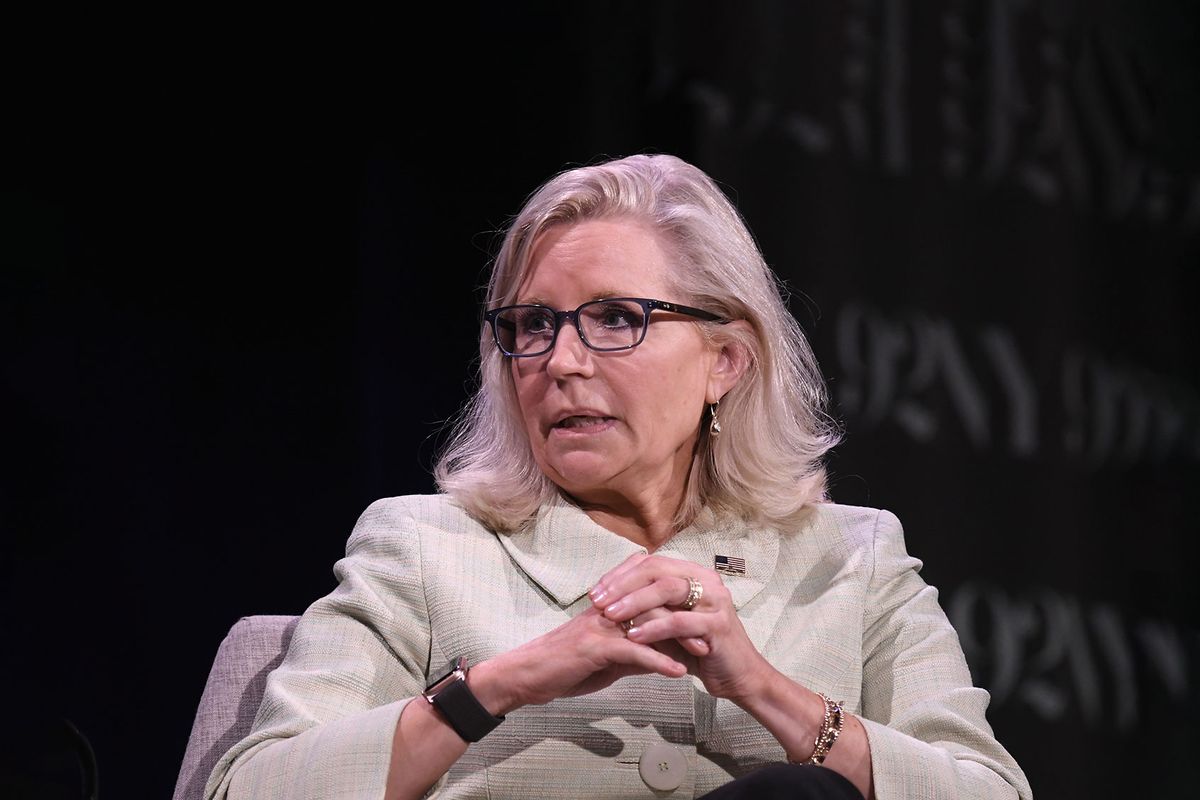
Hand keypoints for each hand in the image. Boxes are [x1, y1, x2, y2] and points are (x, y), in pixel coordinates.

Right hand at [471, 605, 686, 714]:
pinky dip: (659, 662)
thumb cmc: (565, 666)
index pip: (652, 596)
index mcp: (611, 607)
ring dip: (679, 638)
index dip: (681, 605)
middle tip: (714, 631)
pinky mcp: (595, 647)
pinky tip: (678, 672)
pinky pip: (634, 652)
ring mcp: (601, 626)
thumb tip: (665, 656)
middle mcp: (608, 610)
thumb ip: (635, 651)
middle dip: (687, 617)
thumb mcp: (607, 658)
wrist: (529, 675)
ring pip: (649, 624)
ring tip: (704, 652)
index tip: (706, 618)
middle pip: (657, 604)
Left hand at [588, 553, 775, 701]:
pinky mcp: (718, 624)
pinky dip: (652, 628)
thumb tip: (608, 600)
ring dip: (633, 602)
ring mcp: (715, 600)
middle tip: (597, 600)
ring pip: (667, 590)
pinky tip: (632, 636)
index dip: (620, 574)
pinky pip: (678, 621)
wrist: (739, 678)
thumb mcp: (670, 625)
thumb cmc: (700, 651)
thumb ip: (648, 609)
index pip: (651, 563)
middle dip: (622, 584)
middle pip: (656, 569)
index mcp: (694, 574)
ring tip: (609, 616)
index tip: (595, 591)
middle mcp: (707, 580)